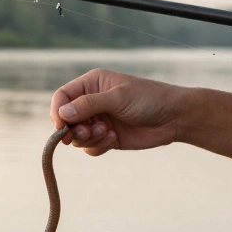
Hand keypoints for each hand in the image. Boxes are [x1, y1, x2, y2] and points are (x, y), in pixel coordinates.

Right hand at [49, 70, 183, 155]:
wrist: (174, 118)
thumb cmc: (148, 99)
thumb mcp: (118, 98)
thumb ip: (88, 105)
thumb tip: (62, 113)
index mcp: (91, 84)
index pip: (62, 97)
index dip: (58, 112)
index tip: (61, 126)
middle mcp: (91, 102)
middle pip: (66, 120)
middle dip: (73, 129)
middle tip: (86, 133)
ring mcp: (98, 121)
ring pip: (76, 136)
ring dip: (88, 139)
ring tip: (107, 133)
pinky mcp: (106, 138)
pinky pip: (90, 148)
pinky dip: (98, 147)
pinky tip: (114, 139)